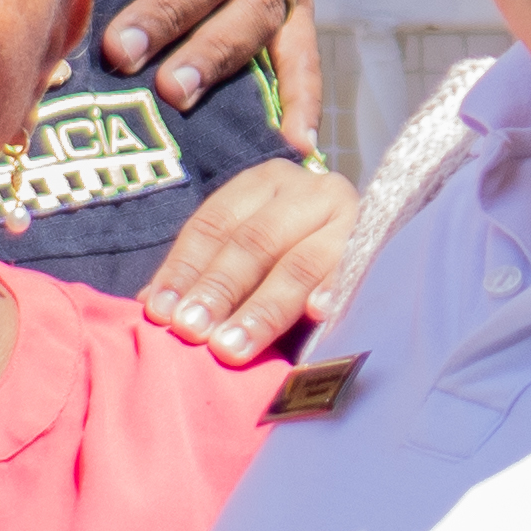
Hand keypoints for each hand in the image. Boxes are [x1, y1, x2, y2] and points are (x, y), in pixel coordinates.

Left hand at [142, 160, 362, 364]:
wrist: (358, 235)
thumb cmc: (288, 254)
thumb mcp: (245, 248)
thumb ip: (205, 271)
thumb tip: (152, 306)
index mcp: (264, 183)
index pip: (214, 224)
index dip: (184, 268)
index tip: (160, 312)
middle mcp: (306, 191)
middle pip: (253, 242)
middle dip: (219, 290)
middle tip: (192, 333)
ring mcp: (346, 217)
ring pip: (298, 264)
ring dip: (262, 309)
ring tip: (231, 347)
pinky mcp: (378, 246)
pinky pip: (351, 271)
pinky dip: (333, 291)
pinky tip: (317, 315)